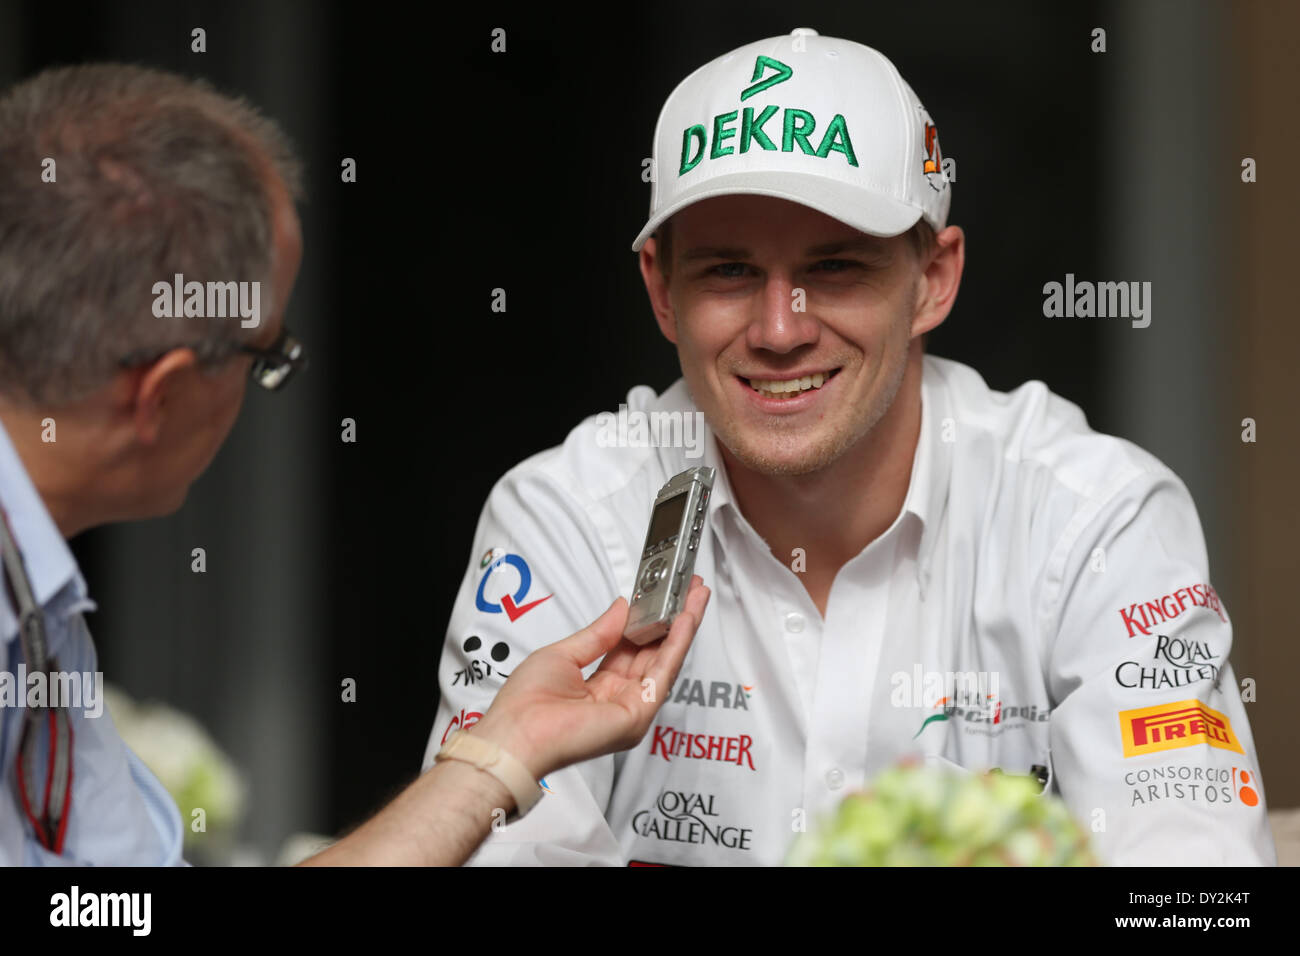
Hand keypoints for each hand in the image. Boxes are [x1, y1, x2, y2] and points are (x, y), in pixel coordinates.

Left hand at [466, 576, 709, 779]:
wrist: (516, 734)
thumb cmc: (526, 704)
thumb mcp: (565, 654)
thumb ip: (600, 633)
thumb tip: (623, 607)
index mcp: (598, 688)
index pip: (631, 649)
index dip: (647, 621)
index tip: (660, 597)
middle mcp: (619, 699)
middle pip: (655, 653)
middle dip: (674, 620)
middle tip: (690, 590)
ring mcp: (631, 709)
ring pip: (665, 661)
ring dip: (684, 627)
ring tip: (697, 596)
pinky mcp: (639, 715)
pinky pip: (663, 674)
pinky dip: (676, 644)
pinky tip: (685, 620)